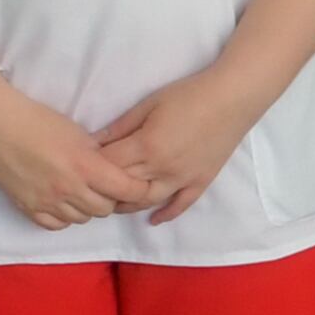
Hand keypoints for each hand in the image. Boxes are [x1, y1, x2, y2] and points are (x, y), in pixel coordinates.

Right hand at [0, 92, 160, 230]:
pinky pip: (56, 225)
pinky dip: (64, 217)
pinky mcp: (28, 208)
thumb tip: (112, 170)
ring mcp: (47, 202)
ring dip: (87, 208)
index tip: (139, 185)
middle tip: (104, 186)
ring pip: (82, 219)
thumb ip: (97, 156)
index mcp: (85, 166)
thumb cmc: (39, 122)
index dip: (137, 190)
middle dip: (110, 199)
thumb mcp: (79, 133)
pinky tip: (62, 202)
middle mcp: (69, 189)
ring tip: (81, 192)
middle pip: (105, 209)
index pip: (125, 190)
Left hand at [97, 65, 272, 227]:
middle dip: (104, 187)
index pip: (109, 165)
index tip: (81, 163)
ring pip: (147, 201)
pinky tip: (152, 220)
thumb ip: (120, 127)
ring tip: (112, 202)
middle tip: (91, 185)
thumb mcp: (148, 104)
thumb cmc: (189, 95)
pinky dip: (165, 214)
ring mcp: (182, 179)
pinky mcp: (200, 181)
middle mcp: (162, 169)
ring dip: (127, 205)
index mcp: (146, 146)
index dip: (91, 165)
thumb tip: (92, 143)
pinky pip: (181, 205)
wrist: (233, 97)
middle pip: (123, 187)